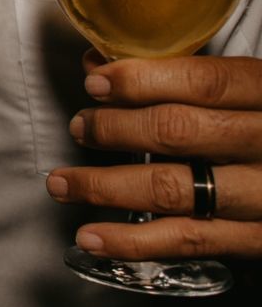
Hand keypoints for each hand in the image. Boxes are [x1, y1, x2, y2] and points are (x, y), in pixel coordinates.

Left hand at [48, 53, 261, 260]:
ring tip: (63, 183)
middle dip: (116, 129)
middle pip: (180, 132)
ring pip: (174, 189)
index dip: (142, 80)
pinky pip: (189, 240)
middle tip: (80, 128)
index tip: (95, 83)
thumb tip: (98, 64)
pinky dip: (132, 242)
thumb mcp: (252, 94)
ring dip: (106, 186)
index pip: (205, 81)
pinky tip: (91, 238)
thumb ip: (186, 77)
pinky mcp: (260, 241)